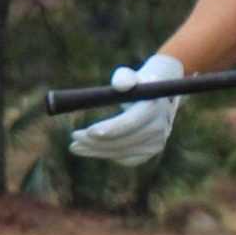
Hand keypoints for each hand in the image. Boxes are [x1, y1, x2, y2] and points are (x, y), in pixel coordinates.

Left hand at [68, 53, 183, 165]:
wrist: (161, 94)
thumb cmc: (138, 82)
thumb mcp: (131, 75)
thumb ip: (124, 77)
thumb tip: (119, 84)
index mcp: (152, 106)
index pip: (130, 122)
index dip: (110, 128)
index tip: (88, 131)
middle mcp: (159, 127)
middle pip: (124, 140)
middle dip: (96, 142)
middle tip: (74, 138)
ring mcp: (157, 141)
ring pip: (122, 152)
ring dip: (97, 150)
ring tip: (75, 146)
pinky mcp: (152, 151)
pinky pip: (126, 159)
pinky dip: (108, 154)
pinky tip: (93, 149)